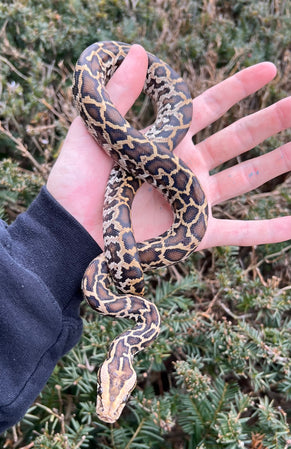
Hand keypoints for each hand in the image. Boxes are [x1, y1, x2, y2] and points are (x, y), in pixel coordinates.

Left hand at [47, 45, 290, 249]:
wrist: (72, 230)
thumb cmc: (78, 181)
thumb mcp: (100, 132)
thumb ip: (122, 95)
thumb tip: (138, 50)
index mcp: (167, 142)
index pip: (210, 107)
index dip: (239, 89)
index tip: (269, 69)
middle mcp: (186, 169)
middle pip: (237, 141)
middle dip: (270, 122)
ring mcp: (193, 201)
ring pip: (246, 180)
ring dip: (278, 166)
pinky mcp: (195, 234)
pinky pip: (238, 233)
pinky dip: (267, 232)